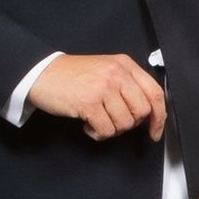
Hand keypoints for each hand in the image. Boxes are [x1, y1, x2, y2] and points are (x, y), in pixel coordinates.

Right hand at [27, 53, 166, 141]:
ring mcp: (103, 87)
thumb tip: (150, 114)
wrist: (40, 73)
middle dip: (129, 124)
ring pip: (125, 123)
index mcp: (125, 65)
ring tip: (96, 119)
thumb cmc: (73, 77)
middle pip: (142, 112)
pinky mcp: (89, 102)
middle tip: (112, 120)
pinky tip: (87, 124)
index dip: (159, 117)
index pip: (155, 93)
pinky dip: (97, 133)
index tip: (155, 132)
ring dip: (111, 129)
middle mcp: (117, 73)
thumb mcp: (106, 71)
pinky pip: (106, 130)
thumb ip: (129, 86)